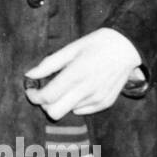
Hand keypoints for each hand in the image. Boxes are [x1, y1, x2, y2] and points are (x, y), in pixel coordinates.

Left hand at [24, 27, 141, 118]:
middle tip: (46, 91)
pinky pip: (83, 111)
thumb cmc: (97, 44)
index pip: (47, 96)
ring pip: (68, 111)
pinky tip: (79, 89)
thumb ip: (49, 64)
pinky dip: (76, 103)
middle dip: (45, 104)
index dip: (34, 96)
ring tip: (67, 85)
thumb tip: (29, 75)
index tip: (31, 90)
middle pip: (55, 113)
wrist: (127, 47)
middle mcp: (87, 90)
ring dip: (62, 102)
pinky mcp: (106, 103)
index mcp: (76, 74)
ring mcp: (97, 98)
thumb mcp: (71, 48)